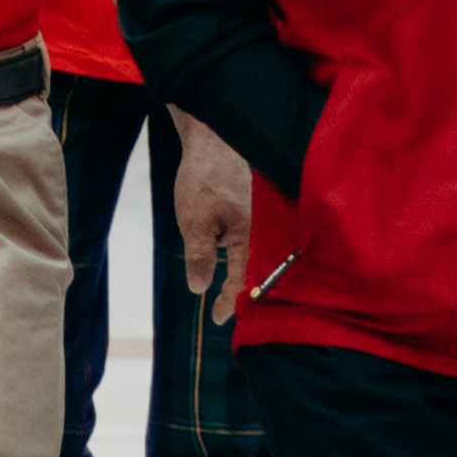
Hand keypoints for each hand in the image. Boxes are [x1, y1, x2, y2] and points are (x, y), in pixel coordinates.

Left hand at [169, 110, 251, 316]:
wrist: (213, 138)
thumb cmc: (204, 178)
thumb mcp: (194, 221)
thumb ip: (200, 256)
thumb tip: (200, 289)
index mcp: (250, 236)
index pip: (244, 279)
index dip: (231, 302)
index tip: (218, 318)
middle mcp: (262, 230)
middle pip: (257, 271)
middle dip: (244, 294)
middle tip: (227, 314)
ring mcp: (260, 219)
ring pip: (255, 255)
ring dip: (244, 274)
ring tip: (230, 294)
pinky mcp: (256, 210)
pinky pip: (253, 240)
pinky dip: (243, 254)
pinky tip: (233, 261)